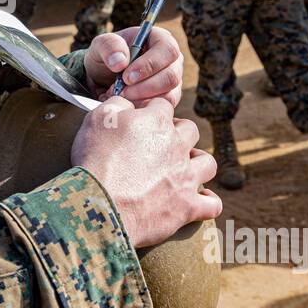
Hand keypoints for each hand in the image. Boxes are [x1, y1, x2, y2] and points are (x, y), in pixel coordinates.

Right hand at [72, 96, 220, 248]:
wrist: (101, 205)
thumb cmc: (95, 160)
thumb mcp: (97, 118)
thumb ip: (117, 103)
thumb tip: (127, 100)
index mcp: (157, 121)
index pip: (162, 106)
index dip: (150, 111)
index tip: (139, 120)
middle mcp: (177, 146)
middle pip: (189, 130)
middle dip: (177, 133)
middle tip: (158, 144)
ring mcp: (185, 177)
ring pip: (207, 162)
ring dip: (198, 162)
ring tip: (183, 167)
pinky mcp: (187, 207)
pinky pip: (212, 204)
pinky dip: (208, 202)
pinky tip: (200, 199)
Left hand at [84, 24, 182, 106]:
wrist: (103, 76)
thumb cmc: (106, 55)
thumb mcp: (101, 45)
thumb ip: (109, 46)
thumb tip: (120, 62)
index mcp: (160, 39)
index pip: (167, 50)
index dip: (149, 65)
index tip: (127, 77)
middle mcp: (171, 60)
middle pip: (171, 76)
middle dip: (145, 87)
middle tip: (122, 92)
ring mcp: (172, 80)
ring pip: (169, 94)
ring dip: (142, 99)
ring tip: (121, 96)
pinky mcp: (168, 98)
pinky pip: (162, 107)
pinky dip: (142, 107)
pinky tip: (126, 104)